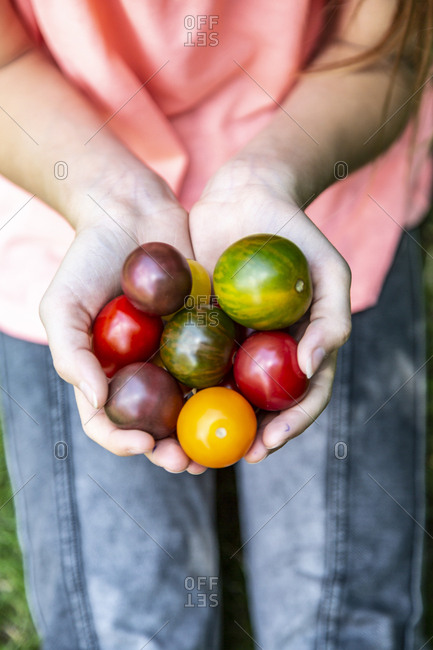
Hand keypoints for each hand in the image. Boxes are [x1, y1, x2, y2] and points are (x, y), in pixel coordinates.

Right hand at [39, 171, 206, 474]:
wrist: (131, 211)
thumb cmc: (87, 258)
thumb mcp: (63, 305)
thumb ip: (71, 355)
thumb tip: (97, 401)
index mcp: (105, 372)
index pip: (108, 422)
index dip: (122, 440)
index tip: (143, 444)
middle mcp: (141, 370)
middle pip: (154, 424)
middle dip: (170, 450)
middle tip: (186, 462)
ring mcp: (175, 353)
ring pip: (192, 405)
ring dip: (204, 432)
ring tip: (219, 447)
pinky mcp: (205, 332)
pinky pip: (219, 366)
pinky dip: (230, 390)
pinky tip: (244, 404)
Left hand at [189, 157, 351, 461]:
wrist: (246, 196)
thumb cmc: (295, 232)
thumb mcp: (329, 270)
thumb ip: (332, 319)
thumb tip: (310, 368)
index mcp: (300, 350)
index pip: (300, 400)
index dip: (287, 429)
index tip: (265, 446)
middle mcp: (264, 355)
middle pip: (255, 409)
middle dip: (237, 441)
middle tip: (217, 460)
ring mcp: (229, 343)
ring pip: (217, 394)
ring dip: (201, 426)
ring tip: (181, 450)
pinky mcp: (195, 327)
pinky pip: (184, 361)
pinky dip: (174, 386)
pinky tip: (156, 406)